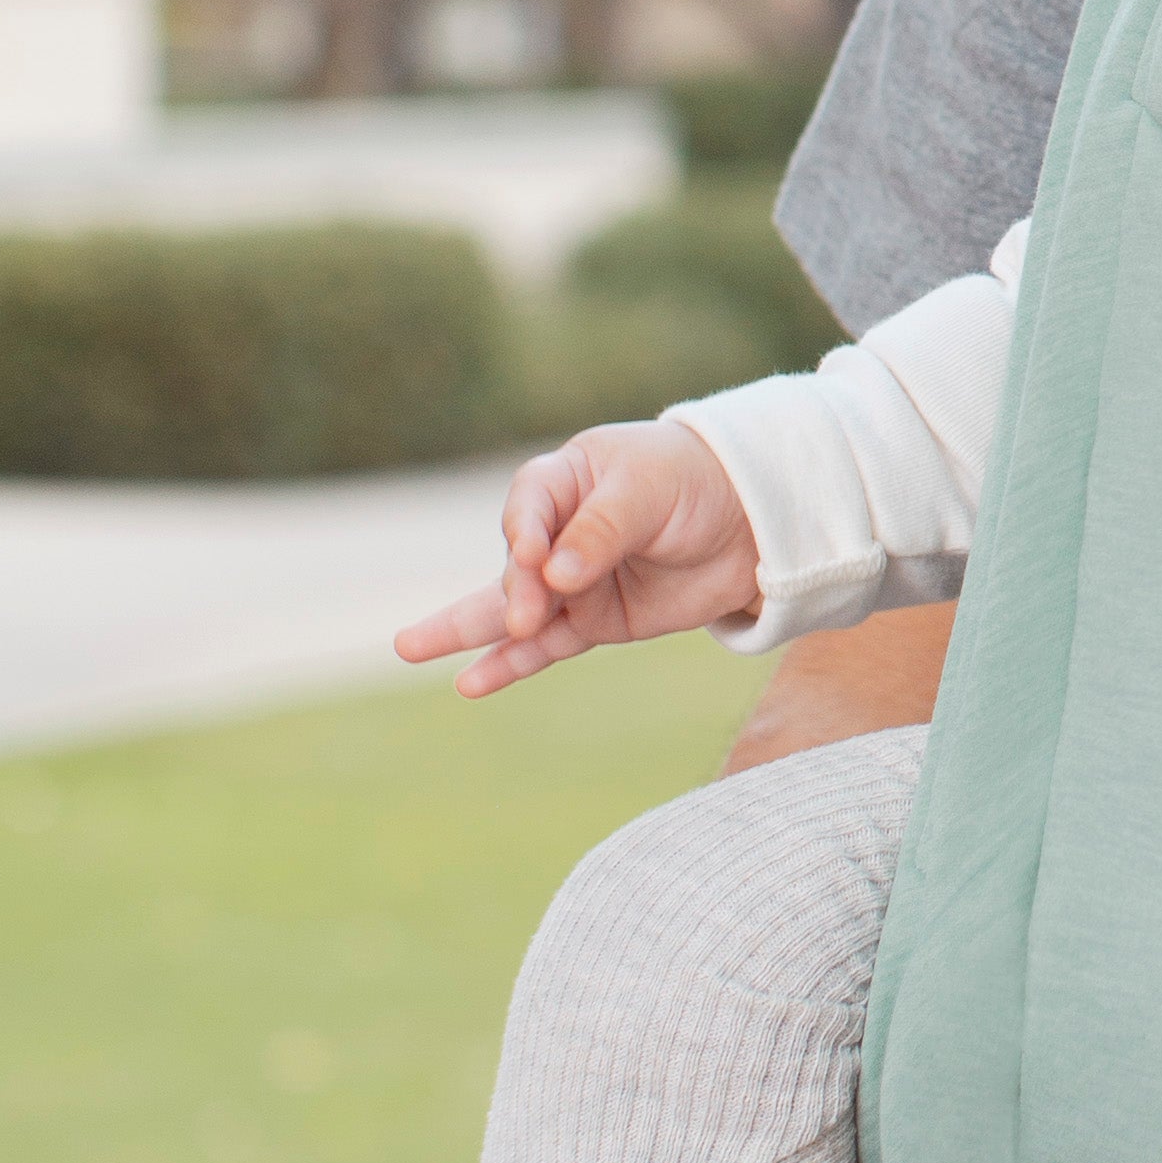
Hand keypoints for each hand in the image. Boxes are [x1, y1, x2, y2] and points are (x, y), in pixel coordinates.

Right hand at [396, 424, 762, 693]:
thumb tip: (557, 578)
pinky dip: (510, 665)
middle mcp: (558, 531)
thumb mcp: (650, 491)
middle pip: (519, 564)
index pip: (530, 504)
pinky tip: (469, 684)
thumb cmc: (695, 483)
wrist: (753, 521)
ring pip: (513, 611)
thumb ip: (603, 530)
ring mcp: (572, 582)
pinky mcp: (594, 620)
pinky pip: (545, 647)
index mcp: (567, 478)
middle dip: (515, 592)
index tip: (537, 558)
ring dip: (464, 631)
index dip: (527, 532)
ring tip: (407, 647)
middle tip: (523, 614)